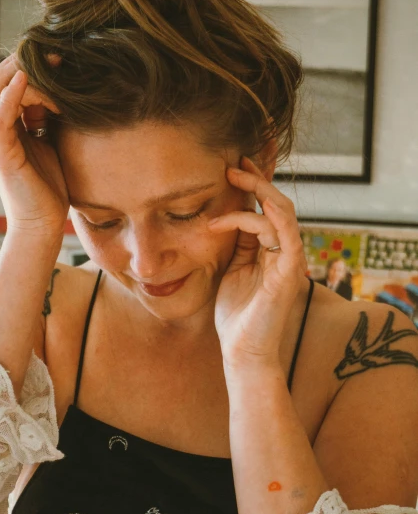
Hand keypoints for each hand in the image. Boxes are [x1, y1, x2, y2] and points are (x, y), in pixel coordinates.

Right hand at [0, 53, 69, 238]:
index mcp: (4, 126)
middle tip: (57, 54)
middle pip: (0, 78)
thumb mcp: (49, 144)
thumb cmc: (48, 189)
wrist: (42, 224)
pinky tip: (27, 78)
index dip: (31, 65)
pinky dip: (11, 94)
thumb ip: (47, 120)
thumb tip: (62, 95)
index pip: (8, 81)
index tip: (60, 59)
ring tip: (51, 64)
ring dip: (25, 72)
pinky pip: (1, 116)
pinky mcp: (0, 152)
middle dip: (27, 60)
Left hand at [208, 157, 307, 367]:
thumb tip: (225, 216)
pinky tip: (224, 219)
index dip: (256, 184)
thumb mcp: (231, 271)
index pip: (267, 209)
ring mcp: (289, 259)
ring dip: (256, 189)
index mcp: (271, 250)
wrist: (244, 351)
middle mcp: (284, 251)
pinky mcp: (289, 270)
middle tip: (232, 161)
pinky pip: (280, 231)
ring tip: (230, 175)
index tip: (235, 163)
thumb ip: (236, 245)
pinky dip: (252, 219)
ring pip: (281, 211)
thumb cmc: (236, 316)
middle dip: (258, 177)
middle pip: (278, 203)